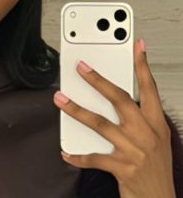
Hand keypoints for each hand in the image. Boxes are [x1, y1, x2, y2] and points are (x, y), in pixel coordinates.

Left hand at [53, 38, 175, 197]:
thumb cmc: (155, 169)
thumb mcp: (155, 140)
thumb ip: (138, 119)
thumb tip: (110, 99)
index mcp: (155, 124)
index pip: (149, 88)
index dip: (142, 66)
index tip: (137, 46)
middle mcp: (146, 134)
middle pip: (120, 99)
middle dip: (98, 80)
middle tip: (81, 67)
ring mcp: (134, 150)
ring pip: (100, 124)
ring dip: (76, 110)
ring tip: (60, 100)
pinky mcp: (123, 168)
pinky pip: (94, 157)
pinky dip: (78, 155)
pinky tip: (66, 152)